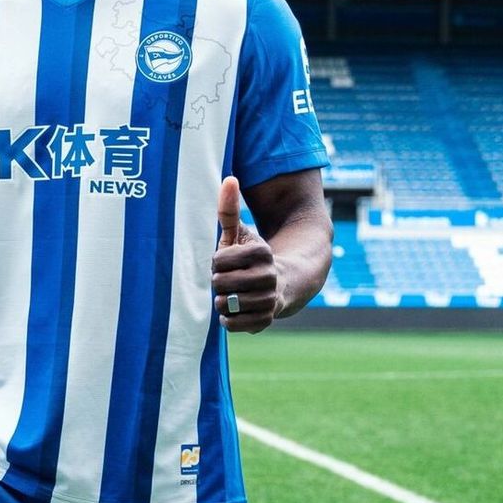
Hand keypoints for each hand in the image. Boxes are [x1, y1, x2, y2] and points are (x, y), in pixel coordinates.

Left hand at [211, 176, 281, 333]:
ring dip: (223, 300)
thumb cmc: (253, 258)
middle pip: (220, 283)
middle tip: (229, 279)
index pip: (219, 261)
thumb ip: (229, 210)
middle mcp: (269, 277)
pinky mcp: (266, 319)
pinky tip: (236, 309)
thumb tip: (228, 179)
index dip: (218, 262)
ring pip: (225, 304)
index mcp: (262, 252)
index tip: (229, 261)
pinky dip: (229, 319)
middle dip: (219, 281)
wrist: (284, 284)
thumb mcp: (241, 233)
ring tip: (233, 294)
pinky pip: (233, 324)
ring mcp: (269, 300)